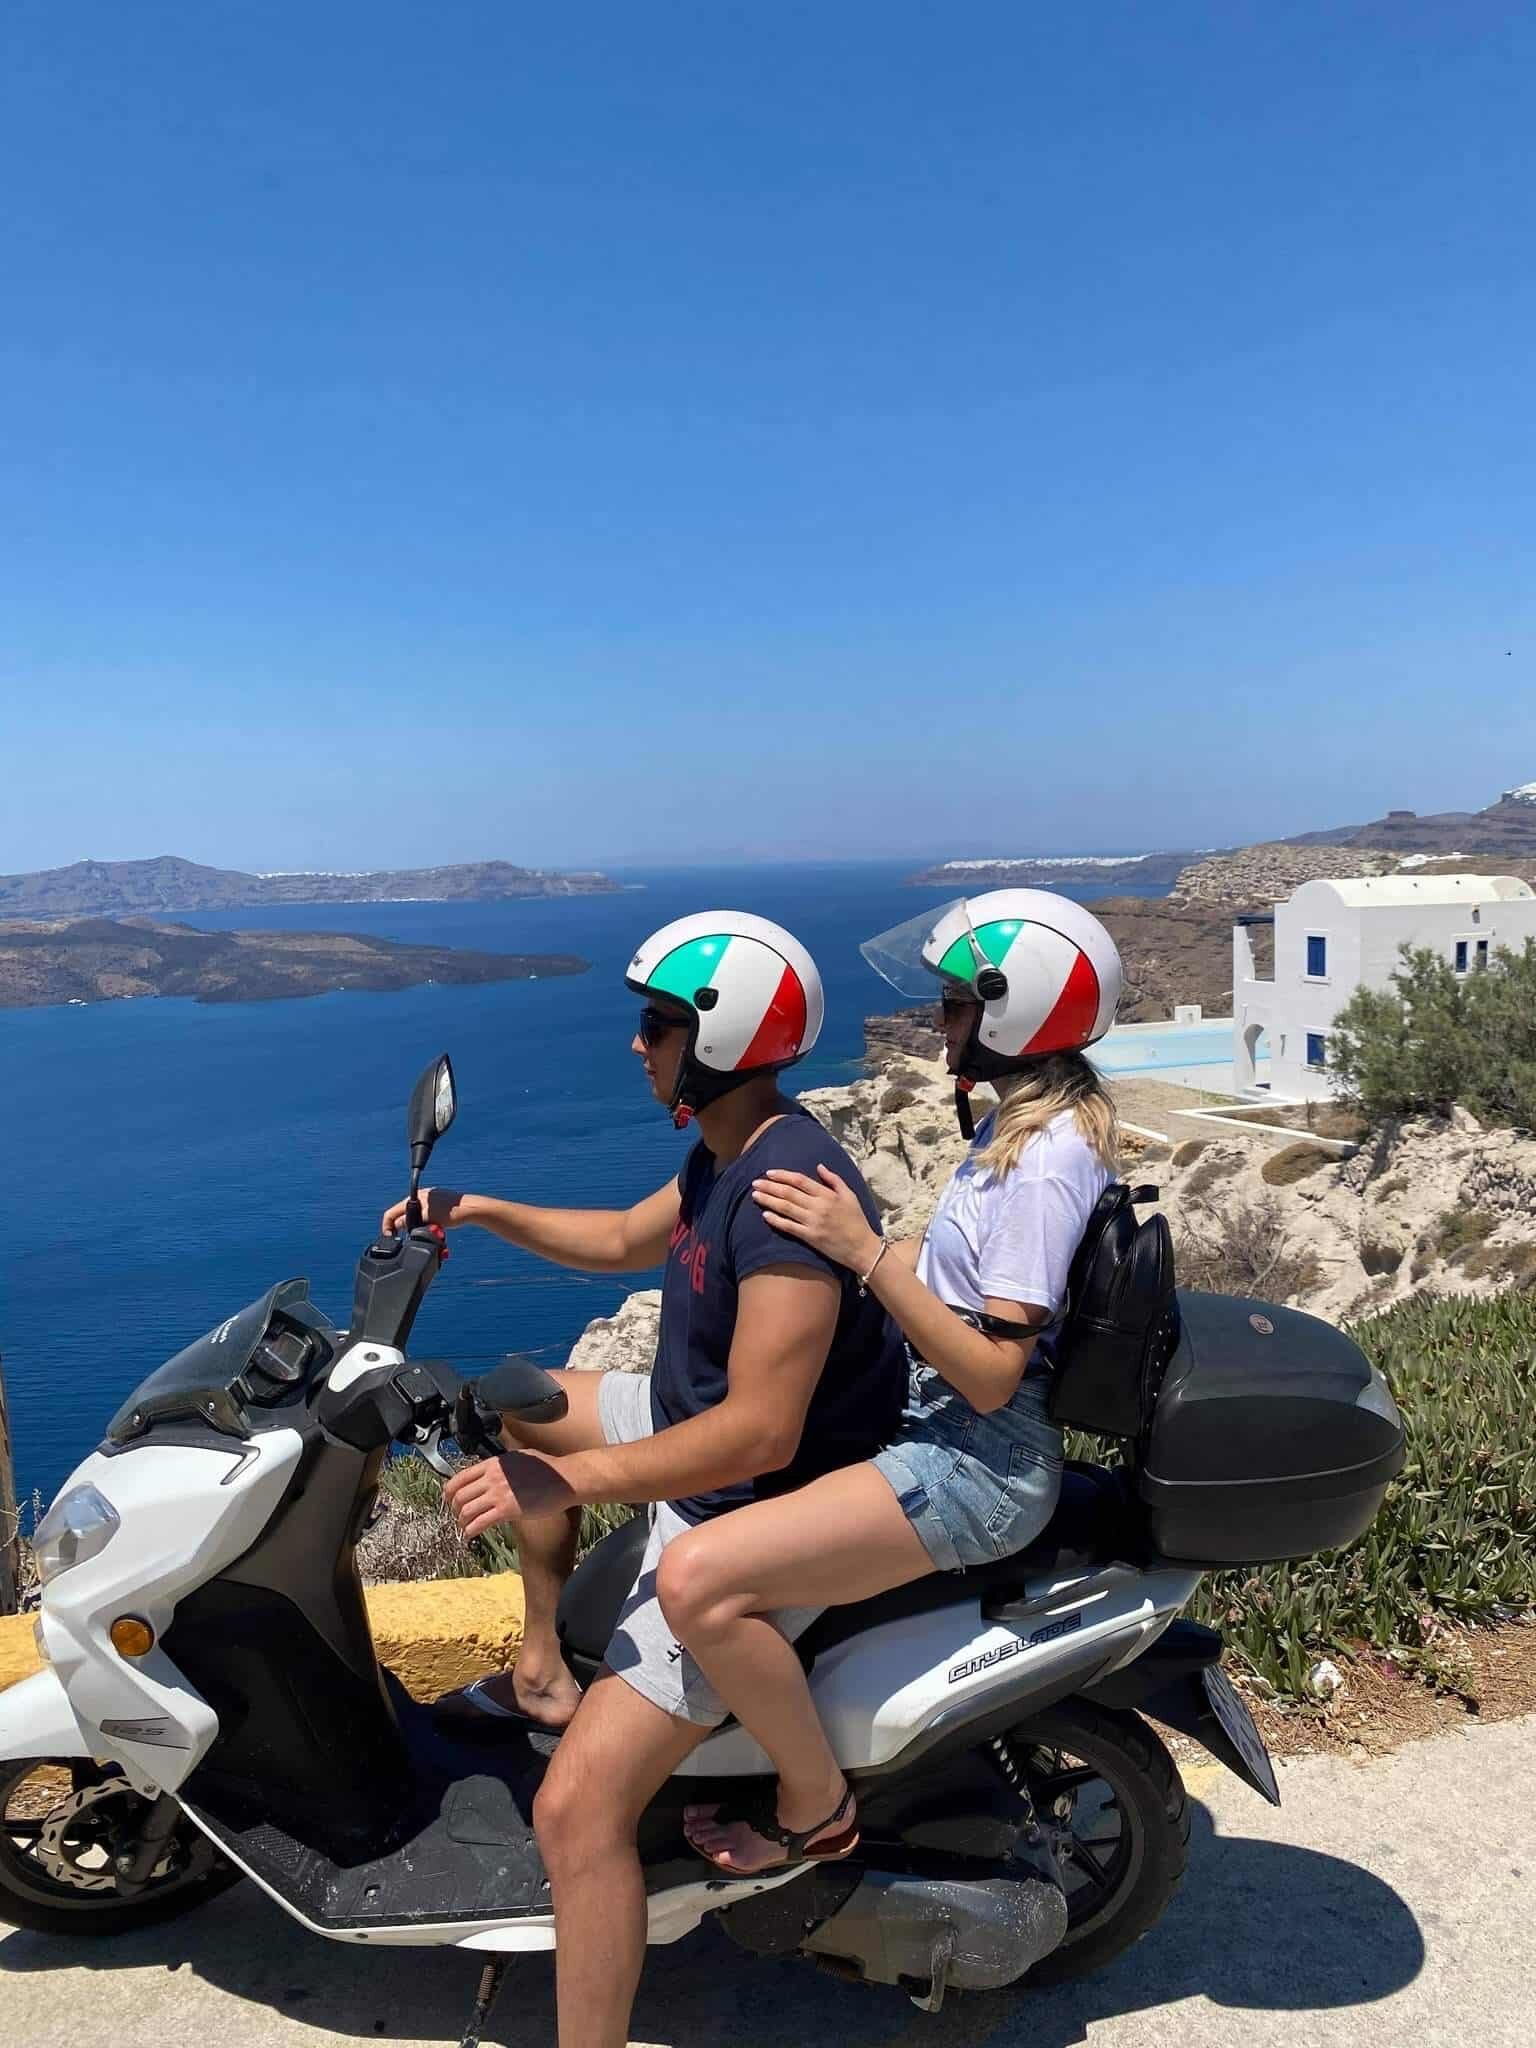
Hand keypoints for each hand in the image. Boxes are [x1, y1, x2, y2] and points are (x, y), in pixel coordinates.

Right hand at [380, 1186, 469, 1235]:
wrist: (470, 1209)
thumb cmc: (452, 1211)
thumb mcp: (427, 1218)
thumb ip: (409, 1221)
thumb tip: (397, 1225)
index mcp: (415, 1197)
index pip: (392, 1212)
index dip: (387, 1225)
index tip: (390, 1237)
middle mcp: (420, 1197)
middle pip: (402, 1214)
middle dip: (401, 1227)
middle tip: (404, 1239)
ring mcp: (428, 1202)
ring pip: (413, 1217)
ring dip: (414, 1228)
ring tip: (420, 1235)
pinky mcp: (436, 1207)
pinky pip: (424, 1218)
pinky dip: (424, 1225)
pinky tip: (430, 1230)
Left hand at [443, 1450, 577, 1539]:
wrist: (565, 1480)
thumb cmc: (548, 1469)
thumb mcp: (520, 1457)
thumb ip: (502, 1464)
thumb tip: (493, 1469)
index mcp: (493, 1464)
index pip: (460, 1477)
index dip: (449, 1491)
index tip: (448, 1499)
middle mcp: (492, 1477)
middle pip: (460, 1495)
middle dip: (454, 1508)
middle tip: (458, 1516)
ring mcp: (499, 1494)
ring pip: (467, 1510)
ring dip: (462, 1521)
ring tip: (464, 1527)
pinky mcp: (507, 1510)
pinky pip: (480, 1522)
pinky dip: (471, 1531)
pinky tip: (470, 1535)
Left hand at [751, 1165, 882, 1274]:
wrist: (862, 1247)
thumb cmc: (857, 1220)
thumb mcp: (850, 1195)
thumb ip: (834, 1180)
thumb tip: (819, 1166)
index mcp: (827, 1195)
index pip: (800, 1181)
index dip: (783, 1175)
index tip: (769, 1173)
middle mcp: (818, 1206)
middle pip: (789, 1193)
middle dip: (770, 1186)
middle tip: (755, 1182)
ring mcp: (813, 1222)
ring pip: (786, 1208)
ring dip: (768, 1200)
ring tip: (755, 1195)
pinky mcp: (811, 1237)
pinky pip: (789, 1227)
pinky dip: (776, 1220)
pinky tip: (765, 1215)